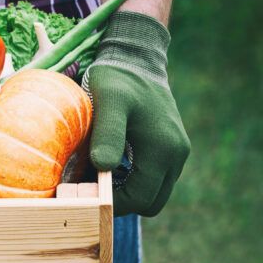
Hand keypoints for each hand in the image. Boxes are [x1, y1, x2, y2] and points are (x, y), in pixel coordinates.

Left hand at [85, 11, 189, 216]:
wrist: (134, 60)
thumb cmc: (117, 80)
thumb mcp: (108, 103)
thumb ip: (107, 134)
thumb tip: (103, 168)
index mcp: (163, 149)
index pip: (140, 199)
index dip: (113, 203)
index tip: (86, 193)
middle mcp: (176, 155)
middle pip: (150, 202)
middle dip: (121, 201)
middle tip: (90, 187)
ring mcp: (176, 153)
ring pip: (153, 192)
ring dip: (126, 190)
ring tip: (96, 174)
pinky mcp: (171, 148)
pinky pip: (153, 178)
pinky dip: (132, 179)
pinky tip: (107, 163)